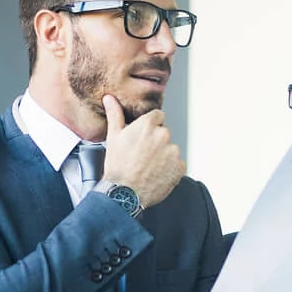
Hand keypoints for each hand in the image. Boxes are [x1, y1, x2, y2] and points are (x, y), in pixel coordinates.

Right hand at [101, 94, 184, 208]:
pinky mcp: (180, 166)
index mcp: (148, 125)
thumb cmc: (118, 167)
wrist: (125, 193)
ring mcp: (173, 151)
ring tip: (148, 166)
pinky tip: (156, 174)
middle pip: (164, 133)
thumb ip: (115, 114)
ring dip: (163, 155)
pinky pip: (177, 164)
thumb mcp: (113, 137)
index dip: (150, 126)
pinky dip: (170, 169)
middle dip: (156, 142)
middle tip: (142, 155)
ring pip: (170, 149)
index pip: (157, 116)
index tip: (143, 137)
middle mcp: (163, 135)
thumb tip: (110, 99)